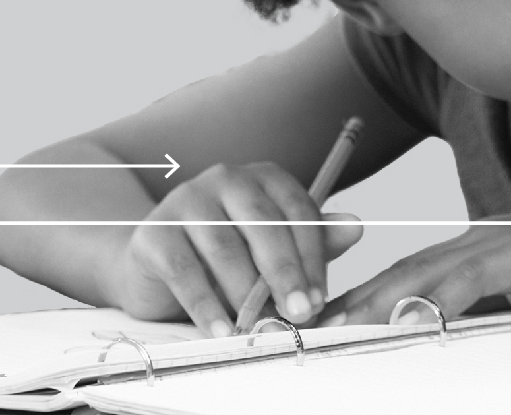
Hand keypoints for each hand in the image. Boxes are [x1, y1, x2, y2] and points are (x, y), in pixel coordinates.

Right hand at [100, 161, 362, 336]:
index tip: (321, 298)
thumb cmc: (228, 258)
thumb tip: (357, 227)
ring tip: (261, 329)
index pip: (298, 211)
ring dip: (246, 295)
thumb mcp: (275, 249)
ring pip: (224, 249)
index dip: (312, 257)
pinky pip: (185, 272)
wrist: (155, 268)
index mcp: (263, 178)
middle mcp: (225, 179)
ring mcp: (186, 202)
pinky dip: (206, 306)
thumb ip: (315, 240)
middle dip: (285, 274)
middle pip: (263, 226)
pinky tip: (222, 331)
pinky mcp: (153, 233)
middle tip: (301, 314)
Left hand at [319, 206, 510, 340]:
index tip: (317, 325)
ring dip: (380, 301)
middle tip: (304, 328)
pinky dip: (440, 297)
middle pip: (403, 272)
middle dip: (351, 300)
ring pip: (429, 273)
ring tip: (338, 327)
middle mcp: (485, 238)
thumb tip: (439, 337)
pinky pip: (477, 278)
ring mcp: (508, 240)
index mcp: (479, 249)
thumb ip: (487, 313)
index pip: (406, 275)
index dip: (359, 298)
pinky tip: (412, 315)